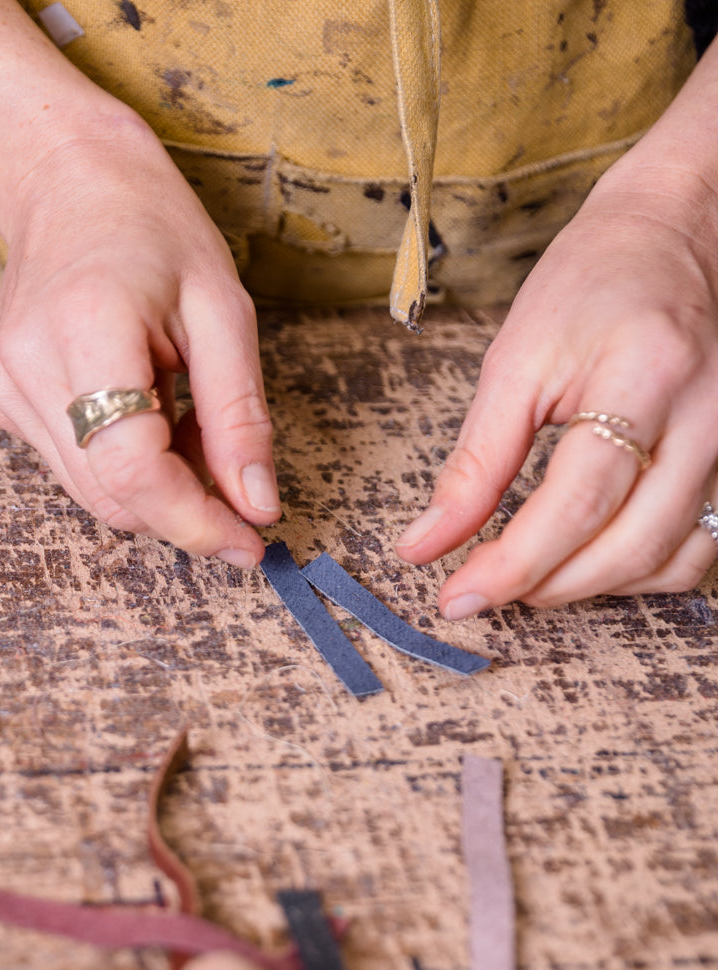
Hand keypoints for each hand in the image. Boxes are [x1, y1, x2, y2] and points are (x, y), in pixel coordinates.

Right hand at [0, 119, 277, 566]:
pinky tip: (151, 410)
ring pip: (95, 496)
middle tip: (239, 487)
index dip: (194, 521)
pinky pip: (77, 470)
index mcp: (88, 331)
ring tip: (190, 422)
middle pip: (113, 499)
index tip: (249, 543)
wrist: (66, 180)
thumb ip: (239, 416)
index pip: (134, 471)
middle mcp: (31, 369)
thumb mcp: (223, 310)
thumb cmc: (153, 230)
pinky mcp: (3, 403)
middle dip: (185, 513)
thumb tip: (258, 507)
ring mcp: (7, 390)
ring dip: (158, 489)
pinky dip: (127, 466)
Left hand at [395, 162, 717, 615]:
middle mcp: (708, 415)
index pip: (579, 502)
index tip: (456, 596)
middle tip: (484, 585)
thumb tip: (424, 545)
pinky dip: (639, 571)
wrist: (680, 230)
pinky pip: (698, 548)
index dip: (514, 563)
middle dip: (547, 585)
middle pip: (629, 545)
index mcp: (645, 375)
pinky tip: (590, 555)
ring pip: (670, 560)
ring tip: (530, 571)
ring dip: (592, 586)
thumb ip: (474, 463)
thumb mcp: (516, 359)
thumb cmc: (594, 283)